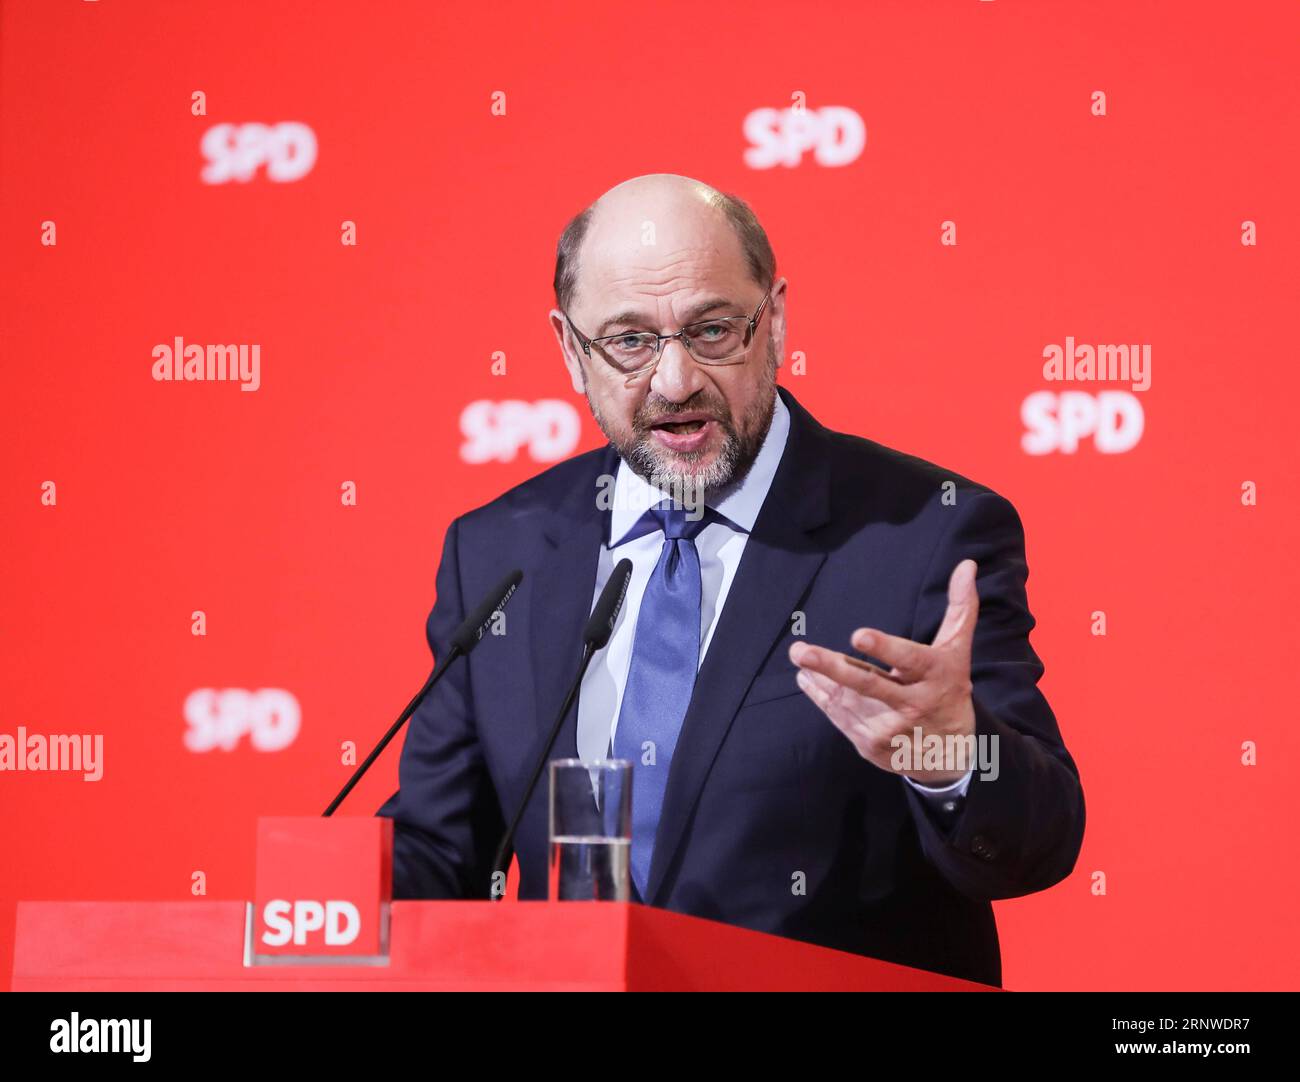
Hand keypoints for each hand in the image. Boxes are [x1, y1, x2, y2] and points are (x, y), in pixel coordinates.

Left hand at [788, 559, 978, 785]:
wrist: (950, 754)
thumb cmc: (949, 690)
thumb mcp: (957, 652)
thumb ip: (960, 609)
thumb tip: (967, 564)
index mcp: (935, 676)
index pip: (908, 659)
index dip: (884, 648)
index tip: (858, 635)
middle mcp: (912, 704)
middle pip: (868, 684)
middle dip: (833, 668)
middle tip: (802, 652)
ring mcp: (889, 727)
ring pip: (847, 699)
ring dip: (820, 677)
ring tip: (800, 656)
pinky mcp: (871, 744)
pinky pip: (840, 717)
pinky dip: (820, 697)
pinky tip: (806, 679)